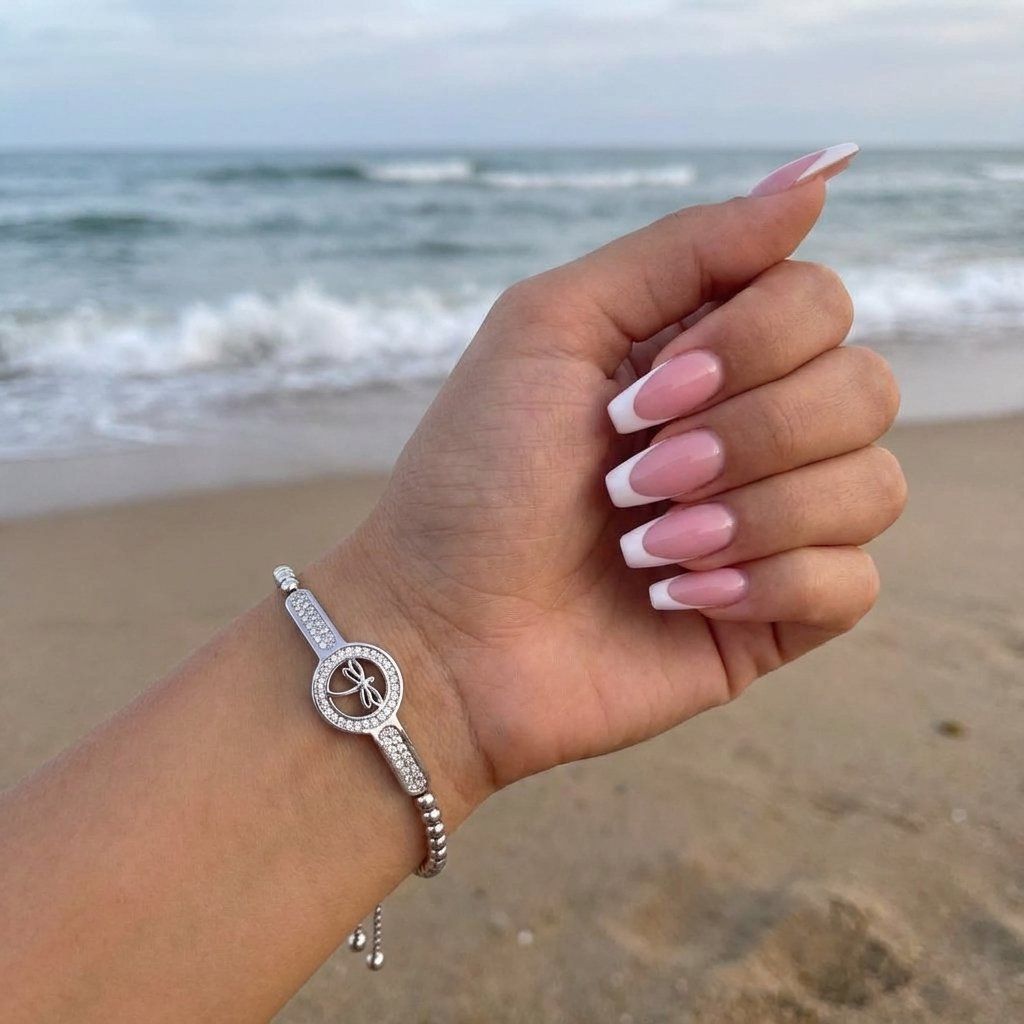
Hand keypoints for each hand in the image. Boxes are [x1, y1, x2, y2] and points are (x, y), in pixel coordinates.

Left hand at [339, 173, 904, 805]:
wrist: (443, 630)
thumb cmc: (476, 477)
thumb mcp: (552, 326)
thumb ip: (684, 248)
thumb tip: (820, 174)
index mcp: (705, 354)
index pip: (819, 301)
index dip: (751, 343)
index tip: (635, 397)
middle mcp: (751, 429)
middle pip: (864, 388)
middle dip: (745, 435)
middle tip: (631, 477)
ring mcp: (770, 525)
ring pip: (872, 485)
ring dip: (750, 514)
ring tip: (643, 545)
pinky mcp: (776, 613)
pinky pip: (854, 582)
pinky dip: (765, 585)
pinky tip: (674, 596)